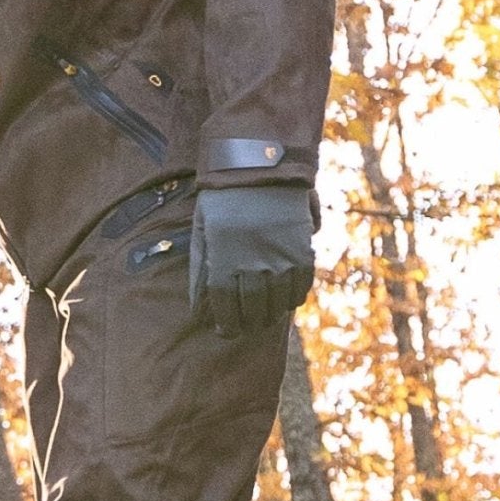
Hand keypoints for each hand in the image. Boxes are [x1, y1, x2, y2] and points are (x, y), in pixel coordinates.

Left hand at [189, 184, 314, 335]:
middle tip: (246, 328)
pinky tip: (286, 301)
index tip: (226, 332)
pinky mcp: (302, 249)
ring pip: (278, 301)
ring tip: (265, 318)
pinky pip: (301, 284)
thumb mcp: (201, 232)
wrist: (260, 168)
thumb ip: (199, 269)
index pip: (225, 304)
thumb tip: (197, 307)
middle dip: (249, 323)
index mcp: (223, 258)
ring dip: (272, 314)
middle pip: (253, 307)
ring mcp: (280, 257)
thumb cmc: (222, 201)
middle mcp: (253, 262)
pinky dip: (294, 298)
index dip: (226, 323)